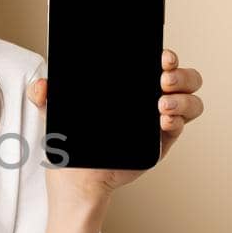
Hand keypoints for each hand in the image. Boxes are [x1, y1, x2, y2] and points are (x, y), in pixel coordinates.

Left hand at [29, 48, 204, 203]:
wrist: (74, 176)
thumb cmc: (69, 139)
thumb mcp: (53, 112)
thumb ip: (43, 96)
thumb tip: (40, 85)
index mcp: (131, 83)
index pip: (158, 62)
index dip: (166, 56)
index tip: (161, 55)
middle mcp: (151, 97)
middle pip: (185, 78)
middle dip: (181, 74)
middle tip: (162, 78)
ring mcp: (159, 120)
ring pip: (191, 101)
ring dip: (182, 98)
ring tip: (160, 105)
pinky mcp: (162, 142)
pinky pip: (180, 126)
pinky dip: (178, 120)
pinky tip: (162, 121)